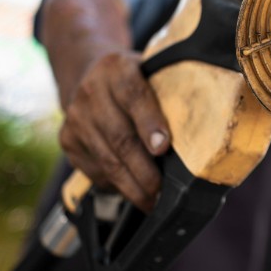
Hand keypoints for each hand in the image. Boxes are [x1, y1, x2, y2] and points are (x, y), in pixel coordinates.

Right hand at [59, 50, 170, 211]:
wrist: (87, 73)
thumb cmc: (133, 79)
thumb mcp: (150, 71)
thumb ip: (169, 92)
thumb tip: (203, 130)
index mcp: (117, 69)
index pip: (134, 95)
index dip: (149, 123)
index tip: (164, 147)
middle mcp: (91, 92)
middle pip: (120, 137)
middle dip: (143, 170)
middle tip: (162, 190)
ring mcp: (76, 118)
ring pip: (107, 160)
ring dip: (131, 186)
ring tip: (151, 201)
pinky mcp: (67, 140)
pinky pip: (94, 170)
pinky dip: (115, 185)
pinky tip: (131, 191)